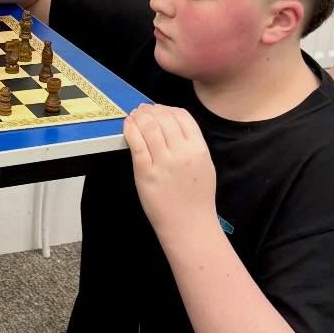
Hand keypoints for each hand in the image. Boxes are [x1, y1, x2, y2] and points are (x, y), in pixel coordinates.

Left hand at [123, 104, 218, 244]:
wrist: (188, 224)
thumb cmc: (196, 198)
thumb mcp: (205, 165)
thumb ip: (193, 144)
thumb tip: (174, 125)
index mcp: (198, 148)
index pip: (182, 116)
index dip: (168, 108)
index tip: (159, 109)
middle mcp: (181, 152)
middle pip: (163, 118)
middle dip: (151, 110)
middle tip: (143, 110)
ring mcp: (163, 162)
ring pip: (149, 127)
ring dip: (139, 116)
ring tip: (135, 115)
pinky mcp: (145, 172)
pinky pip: (136, 143)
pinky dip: (130, 129)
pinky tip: (128, 125)